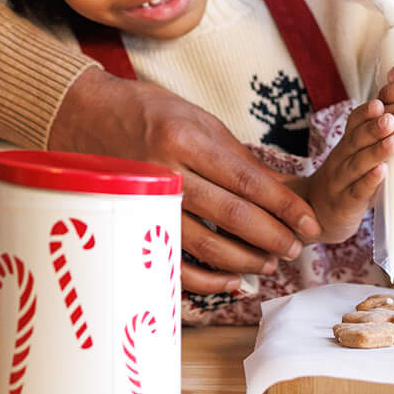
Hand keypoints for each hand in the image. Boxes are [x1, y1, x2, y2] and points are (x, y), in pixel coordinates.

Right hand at [50, 68, 321, 294]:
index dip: (285, 207)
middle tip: (295, 249)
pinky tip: (232, 281)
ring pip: (205, 245)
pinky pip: (173, 264)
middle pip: (232, 216)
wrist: (83, 116)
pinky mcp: (133, 226)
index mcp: (186, 140)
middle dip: (272, 237)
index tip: (310, 223)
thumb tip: (281, 190)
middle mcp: (167, 173)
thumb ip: (236, 157)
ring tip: (270, 264)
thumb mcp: (197, 119)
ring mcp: (147, 203)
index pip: (249, 181)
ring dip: (244, 260)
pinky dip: (206, 279)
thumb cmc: (146, 112)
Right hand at [301, 101, 393, 244]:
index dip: (365, 114)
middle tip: (391, 118)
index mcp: (345, 146)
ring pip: (356, 165)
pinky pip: (357, 192)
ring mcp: (338, 183)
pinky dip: (369, 181)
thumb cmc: (347, 183)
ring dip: (375, 152)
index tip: (380, 102)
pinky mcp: (343, 205)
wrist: (316, 217)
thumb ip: (374, 142)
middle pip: (354, 142)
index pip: (352, 125)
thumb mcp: (355, 159)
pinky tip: (382, 171)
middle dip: (372, 128)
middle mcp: (339, 161)